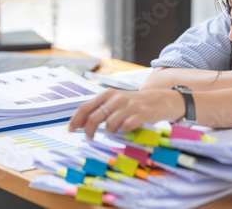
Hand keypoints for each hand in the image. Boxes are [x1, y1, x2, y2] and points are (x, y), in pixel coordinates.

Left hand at [69, 89, 183, 139]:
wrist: (160, 99)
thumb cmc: (134, 103)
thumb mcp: (115, 102)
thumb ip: (99, 110)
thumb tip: (79, 123)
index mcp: (108, 94)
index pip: (85, 107)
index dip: (76, 120)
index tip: (70, 130)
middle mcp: (117, 98)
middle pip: (95, 118)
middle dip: (89, 131)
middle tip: (90, 137)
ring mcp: (129, 106)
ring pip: (110, 125)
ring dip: (111, 131)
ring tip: (116, 130)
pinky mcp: (141, 114)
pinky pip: (126, 128)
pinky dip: (125, 131)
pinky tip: (129, 128)